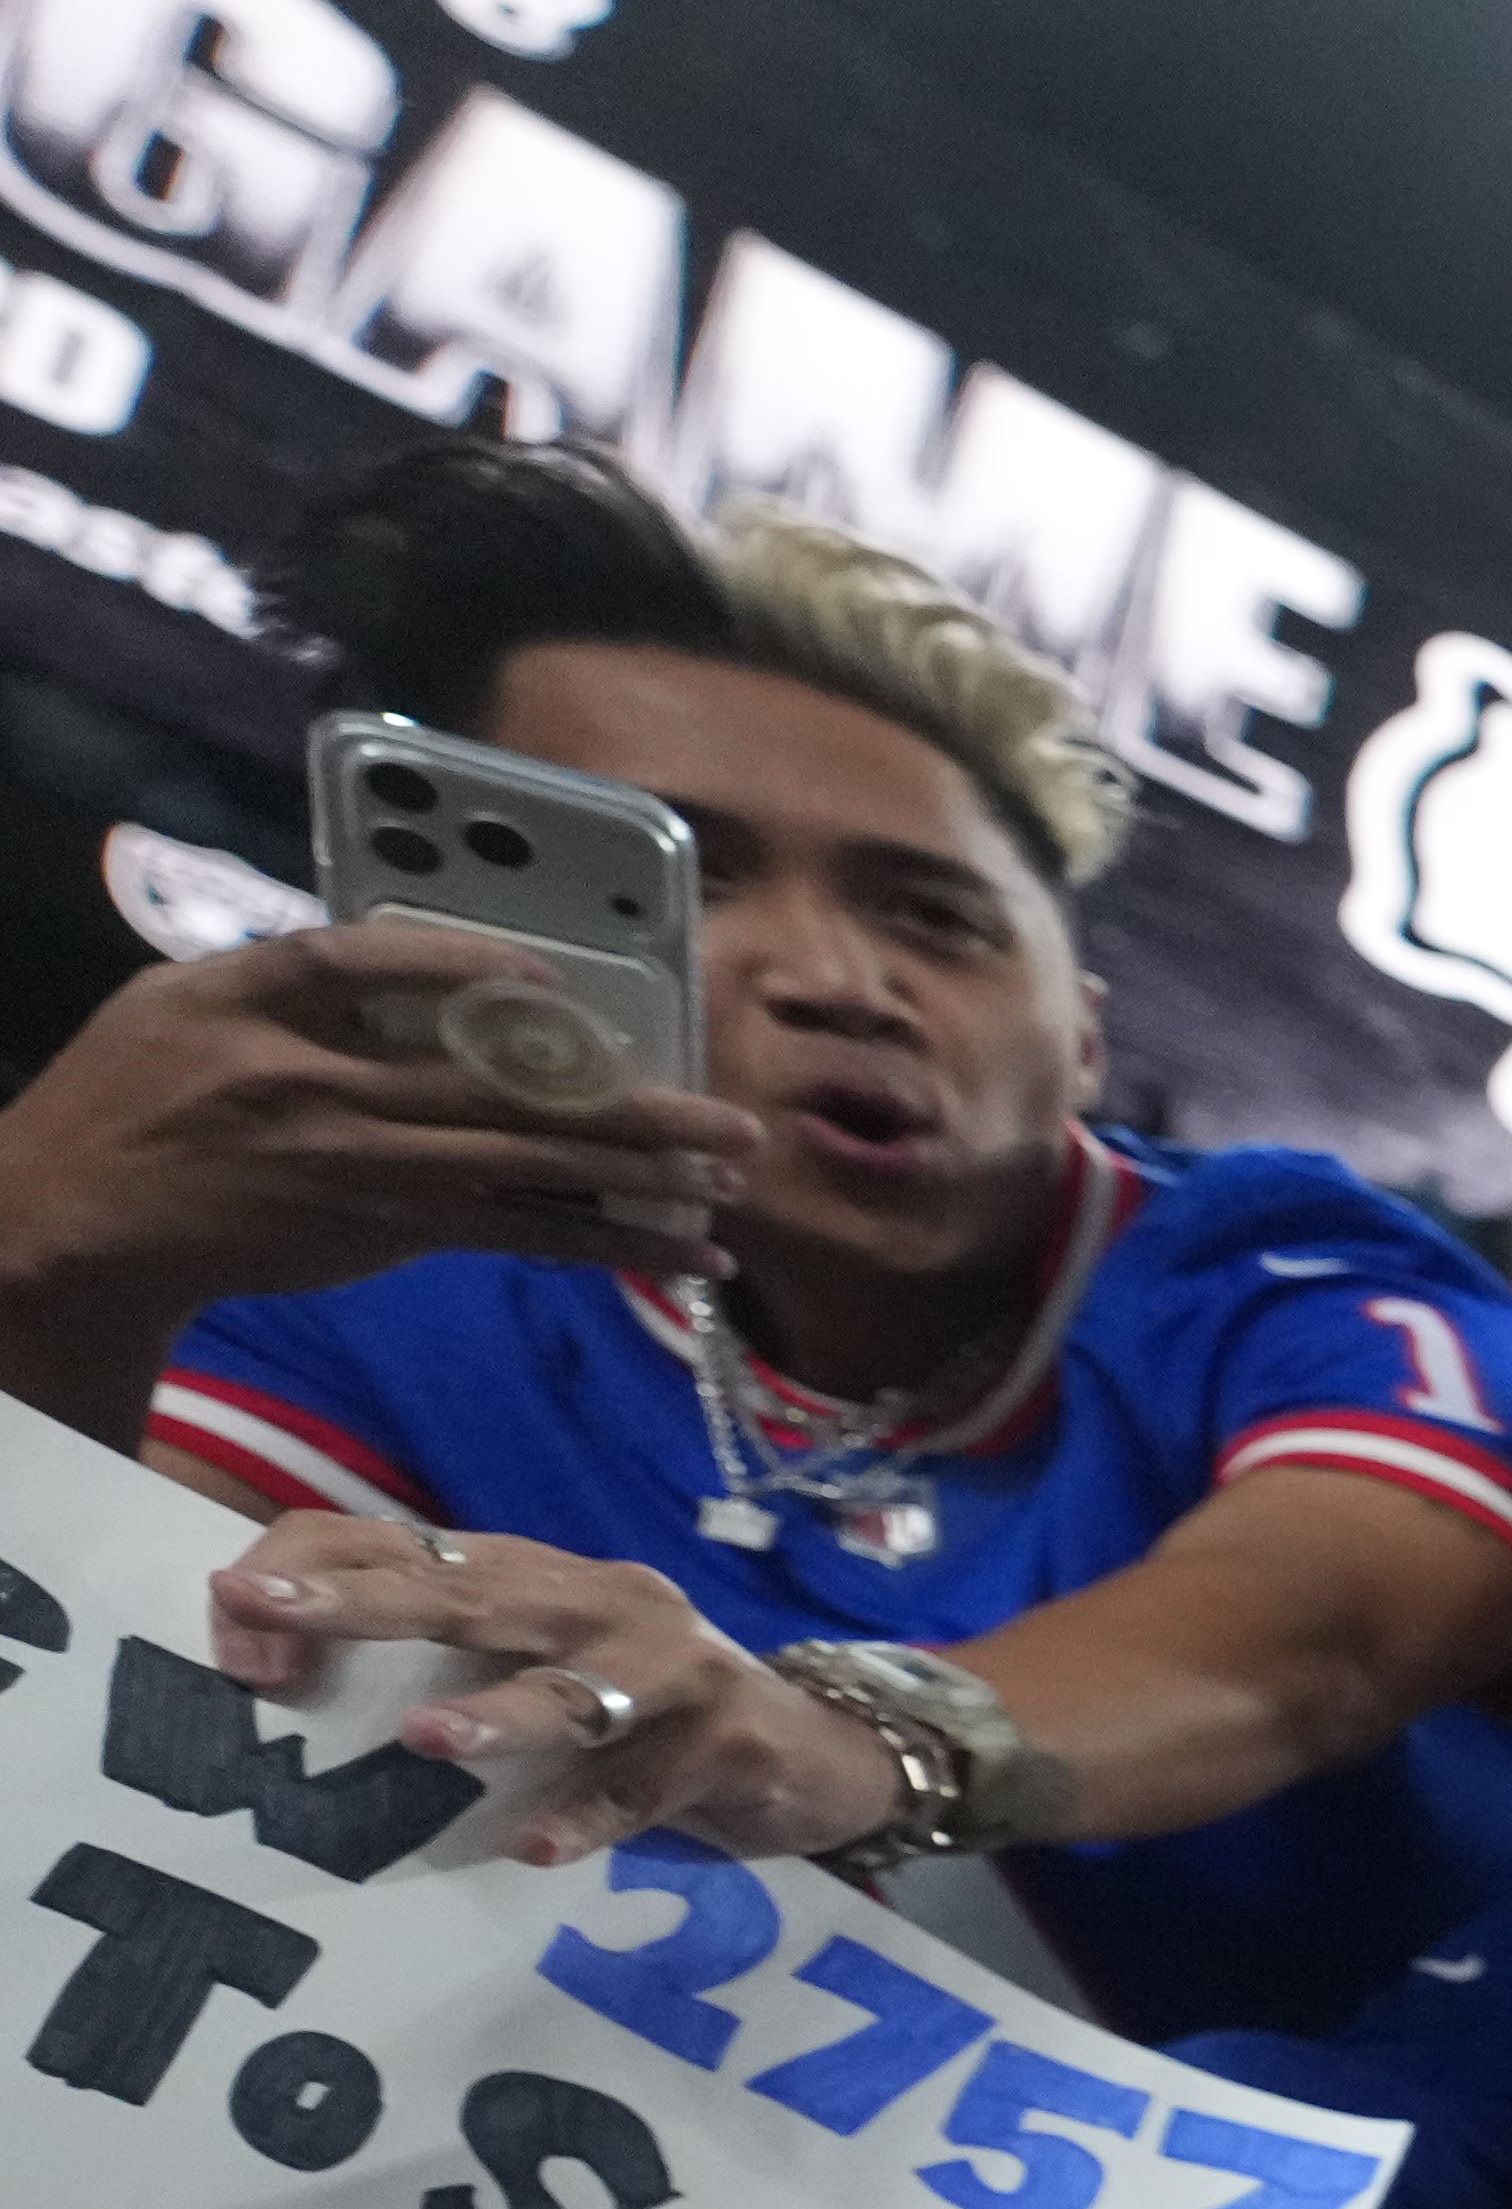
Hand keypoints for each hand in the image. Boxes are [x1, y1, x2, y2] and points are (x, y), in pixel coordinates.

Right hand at [0, 917, 752, 1326]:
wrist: (86, 1225)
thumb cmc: (135, 1100)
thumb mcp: (177, 1004)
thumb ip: (285, 976)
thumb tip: (412, 956)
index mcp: (249, 1006)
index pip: (352, 958)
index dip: (449, 957)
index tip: (542, 970)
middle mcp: (313, 1087)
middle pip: (487, 1085)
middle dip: (621, 1105)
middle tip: (727, 1118)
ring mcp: (359, 1168)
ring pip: (520, 1170)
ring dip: (635, 1180)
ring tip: (727, 1180)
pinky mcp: (381, 1230)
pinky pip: (512, 1234)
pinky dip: (601, 1242)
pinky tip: (681, 1251)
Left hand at [206, 1512, 883, 1863]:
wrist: (827, 1755)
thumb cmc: (654, 1724)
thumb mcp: (546, 1673)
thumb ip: (446, 1666)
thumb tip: (286, 1673)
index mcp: (542, 1576)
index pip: (408, 1543)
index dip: (319, 1574)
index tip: (240, 1622)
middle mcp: (606, 1600)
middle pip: (474, 1593)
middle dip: (367, 1603)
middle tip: (273, 1615)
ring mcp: (679, 1665)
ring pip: (577, 1687)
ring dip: (501, 1713)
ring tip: (428, 1739)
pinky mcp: (737, 1737)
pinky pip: (652, 1782)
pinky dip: (595, 1814)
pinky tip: (540, 1848)